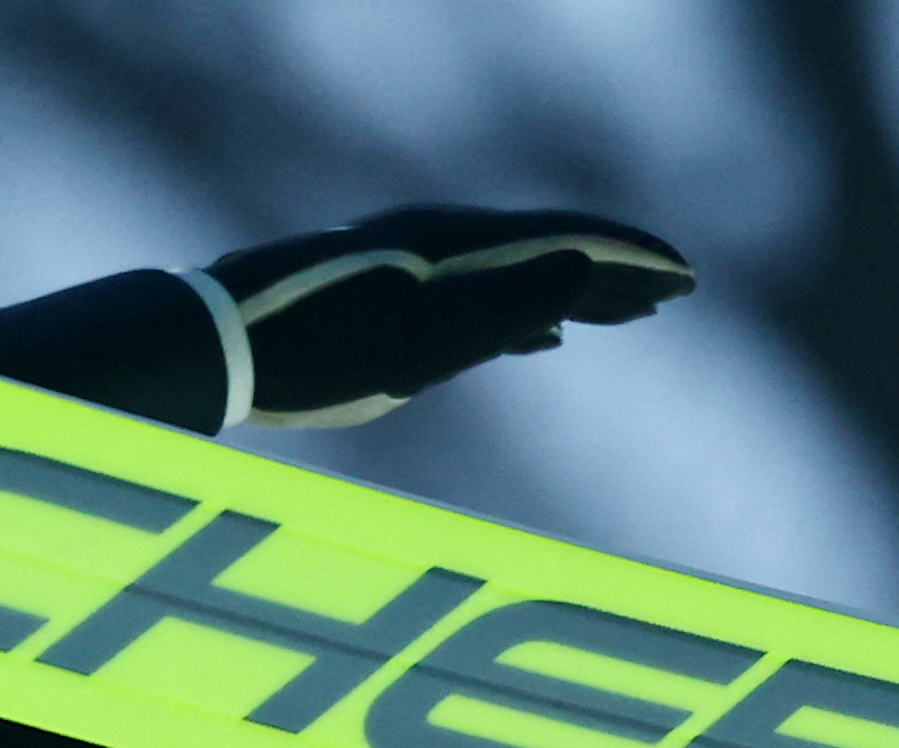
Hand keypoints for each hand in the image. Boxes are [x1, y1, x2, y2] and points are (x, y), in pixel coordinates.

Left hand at [195, 205, 692, 427]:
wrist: (214, 341)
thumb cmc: (310, 353)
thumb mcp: (414, 344)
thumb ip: (500, 309)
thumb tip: (581, 264)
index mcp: (457, 249)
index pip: (566, 243)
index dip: (629, 261)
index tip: (684, 279)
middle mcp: (440, 248)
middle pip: (546, 255)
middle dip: (612, 277)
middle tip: (672, 297)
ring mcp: (411, 272)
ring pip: (512, 278)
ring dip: (571, 296)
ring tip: (622, 316)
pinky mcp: (384, 302)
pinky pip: (476, 303)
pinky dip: (521, 317)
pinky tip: (537, 340)